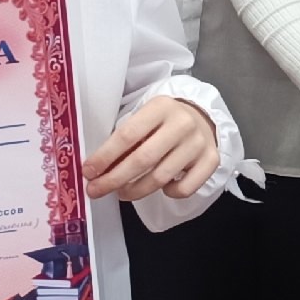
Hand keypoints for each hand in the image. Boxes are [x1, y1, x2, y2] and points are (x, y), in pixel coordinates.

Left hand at [85, 97, 219, 201]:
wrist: (202, 117)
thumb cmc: (164, 121)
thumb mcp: (145, 118)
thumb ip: (125, 139)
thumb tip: (97, 169)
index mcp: (161, 107)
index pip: (128, 135)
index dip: (105, 156)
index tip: (88, 172)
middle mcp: (182, 124)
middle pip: (143, 159)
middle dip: (114, 179)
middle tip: (96, 190)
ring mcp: (199, 144)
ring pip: (161, 177)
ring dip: (135, 190)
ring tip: (122, 192)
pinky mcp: (211, 161)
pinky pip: (185, 189)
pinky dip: (169, 193)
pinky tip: (161, 187)